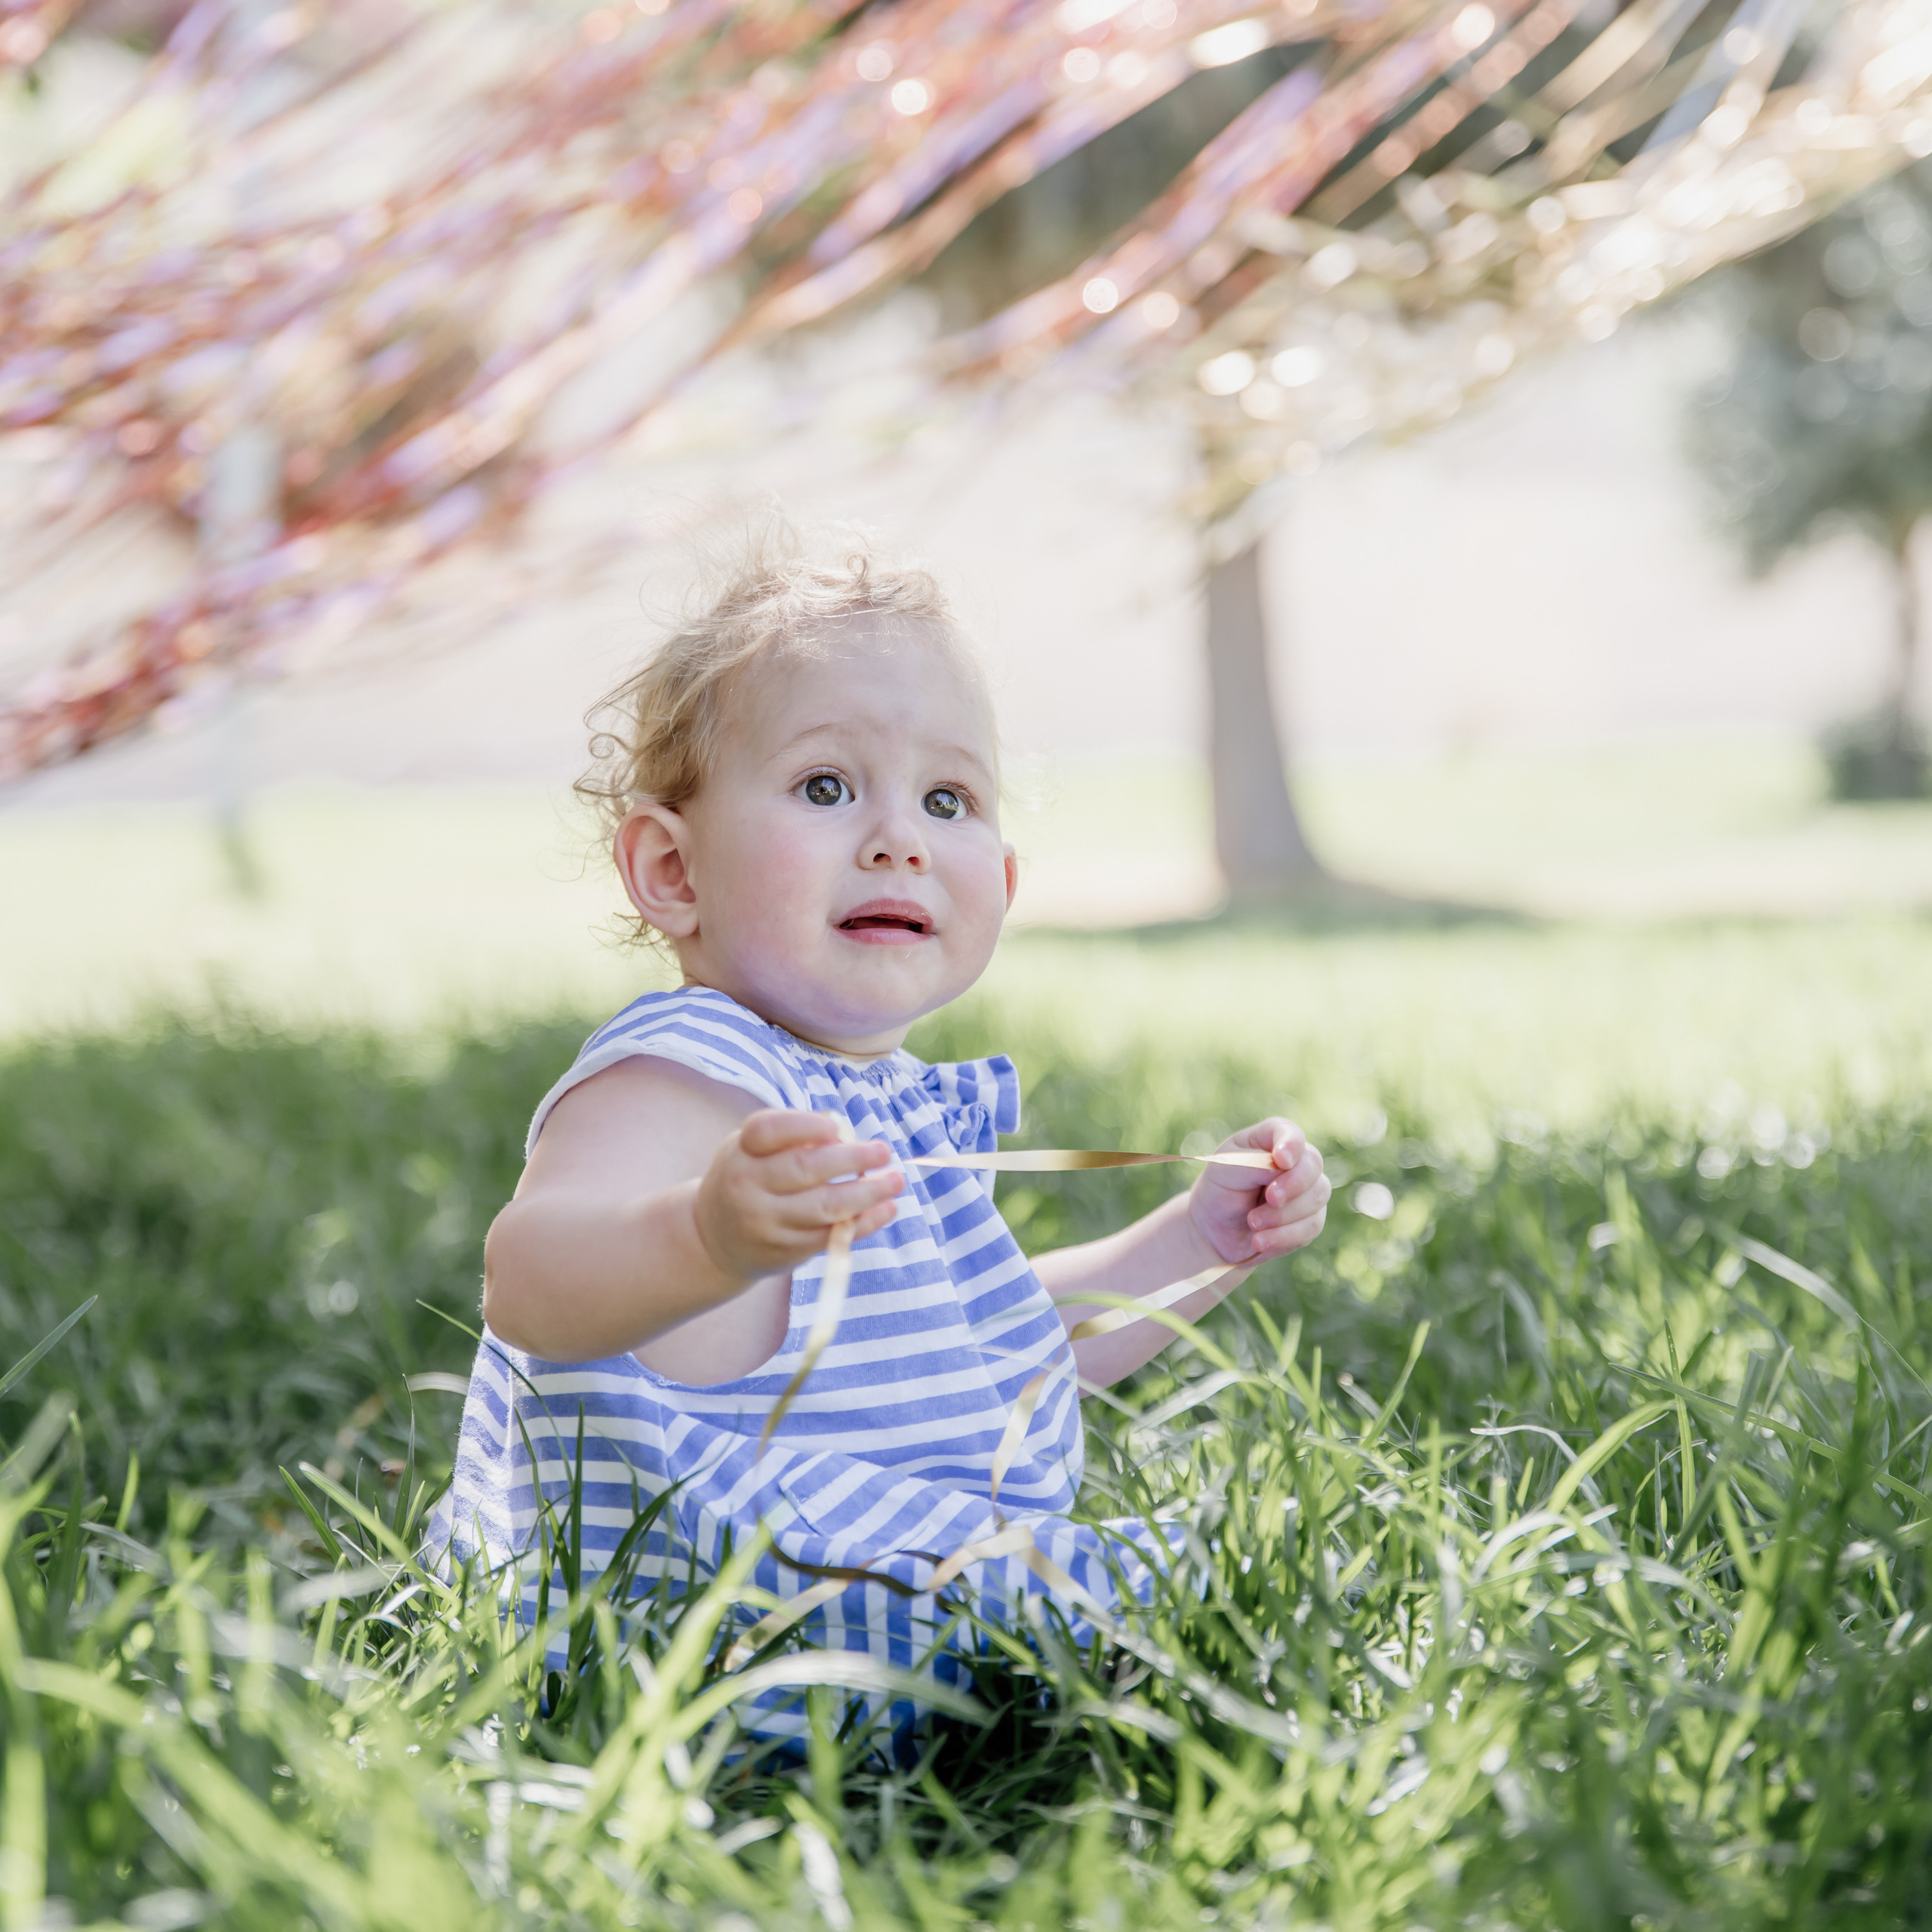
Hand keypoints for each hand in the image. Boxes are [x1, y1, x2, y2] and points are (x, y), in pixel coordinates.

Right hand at [692, 1109, 902, 1287]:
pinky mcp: (785, 1251)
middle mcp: (748, 1187)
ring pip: (824, 1207)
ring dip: (868, 1193)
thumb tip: (843, 1133)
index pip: (769, 1130)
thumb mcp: (751, 1149)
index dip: (805, 1126)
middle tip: (883, 1151)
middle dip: (851, 1158)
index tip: (836, 1128)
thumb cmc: (748, 1179)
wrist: (714, 1239)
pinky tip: (886, 1208)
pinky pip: (831, 1236)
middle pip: (804, 1169)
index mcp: (741, 1152)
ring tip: (896, 1181)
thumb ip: (790, 1136)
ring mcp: (766, 1222)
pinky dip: (864, 1223)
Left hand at [1188, 1117, 1329, 1268]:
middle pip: (1312, 1164)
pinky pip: (1311, 1226)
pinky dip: (1284, 1236)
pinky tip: (1260, 1241)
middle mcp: (1295, 1161)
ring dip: (1283, 1214)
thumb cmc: (1220, 1191)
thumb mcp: (1225, 1172)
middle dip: (1293, 1184)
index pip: (1289, 1132)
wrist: (1216, 1231)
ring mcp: (1307, 1190)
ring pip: (1316, 1196)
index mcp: (1269, 1140)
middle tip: (1270, 1198)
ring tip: (1253, 1223)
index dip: (1291, 1143)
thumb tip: (1283, 1168)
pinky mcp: (1310, 1219)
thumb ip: (1254, 1164)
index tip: (1281, 1160)